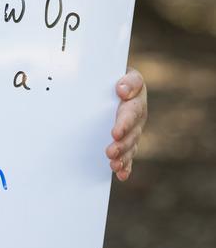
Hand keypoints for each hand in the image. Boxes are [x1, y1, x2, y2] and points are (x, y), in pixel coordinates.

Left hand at [106, 66, 146, 180]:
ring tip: (114, 166)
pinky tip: (121, 175)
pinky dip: (126, 166)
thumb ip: (128, 81)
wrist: (120, 82)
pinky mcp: (128, 140)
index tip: (115, 133)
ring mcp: (134, 130)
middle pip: (132, 134)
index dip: (124, 123)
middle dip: (122, 145)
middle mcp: (138, 117)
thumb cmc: (118, 76)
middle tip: (110, 152)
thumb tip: (121, 90)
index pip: (132, 112)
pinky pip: (129, 155)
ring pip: (131, 147)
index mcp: (137, 100)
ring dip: (123, 157)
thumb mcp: (126, 73)